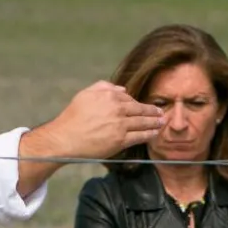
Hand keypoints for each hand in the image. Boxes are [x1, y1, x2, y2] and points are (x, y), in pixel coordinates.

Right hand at [23, 81, 165, 163]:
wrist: (65, 138)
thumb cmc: (72, 117)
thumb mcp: (85, 94)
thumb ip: (103, 87)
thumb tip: (122, 88)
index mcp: (109, 96)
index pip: (128, 98)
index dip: (137, 103)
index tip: (143, 106)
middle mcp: (117, 109)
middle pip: (139, 109)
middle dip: (152, 111)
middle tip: (160, 113)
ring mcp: (120, 125)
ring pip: (142, 122)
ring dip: (154, 122)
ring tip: (161, 122)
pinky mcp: (120, 140)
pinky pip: (139, 136)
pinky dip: (149, 134)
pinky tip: (154, 133)